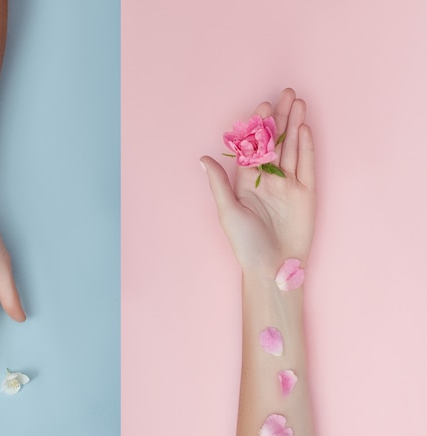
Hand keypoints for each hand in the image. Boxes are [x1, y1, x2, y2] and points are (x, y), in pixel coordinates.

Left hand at [201, 88, 315, 276]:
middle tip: (285, 93)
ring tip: (298, 102)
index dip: (258, 127)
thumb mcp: (227, 211)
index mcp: (247, 181)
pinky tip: (306, 128)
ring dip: (295, 126)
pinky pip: (307, 165)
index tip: (261, 108)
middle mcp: (269, 179)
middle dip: (280, 118)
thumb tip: (203, 158)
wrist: (272, 267)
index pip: (254, 147)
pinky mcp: (307, 193)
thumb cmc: (245, 243)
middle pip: (276, 142)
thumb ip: (219, 183)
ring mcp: (289, 185)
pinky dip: (307, 147)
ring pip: (293, 148)